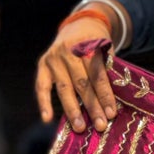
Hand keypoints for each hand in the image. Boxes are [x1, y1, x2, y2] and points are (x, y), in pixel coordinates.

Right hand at [35, 13, 118, 134]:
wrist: (78, 25)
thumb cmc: (97, 44)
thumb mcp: (106, 50)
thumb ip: (108, 71)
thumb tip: (110, 104)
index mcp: (87, 45)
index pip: (97, 74)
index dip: (105, 95)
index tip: (111, 113)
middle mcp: (68, 51)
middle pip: (82, 83)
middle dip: (92, 106)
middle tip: (100, 126)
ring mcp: (53, 58)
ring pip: (64, 88)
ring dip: (73, 110)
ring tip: (80, 128)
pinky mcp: (42, 65)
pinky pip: (42, 86)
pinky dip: (43, 103)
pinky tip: (47, 119)